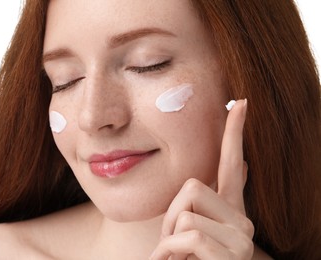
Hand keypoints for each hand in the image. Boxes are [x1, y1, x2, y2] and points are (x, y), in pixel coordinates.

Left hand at [150, 99, 253, 259]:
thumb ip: (201, 203)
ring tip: (178, 258)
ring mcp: (241, 237)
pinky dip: (169, 253)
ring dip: (169, 240)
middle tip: (172, 244)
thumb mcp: (188, 231)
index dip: (235, 132)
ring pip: (186, 214)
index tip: (241, 102)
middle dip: (171, 216)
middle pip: (192, 186)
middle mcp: (241, 218)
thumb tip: (243, 163)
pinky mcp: (233, 254)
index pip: (233, 162)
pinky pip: (187, 236)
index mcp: (228, 208)